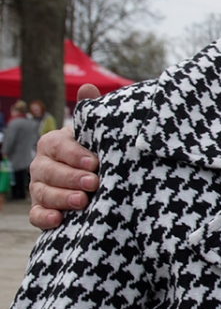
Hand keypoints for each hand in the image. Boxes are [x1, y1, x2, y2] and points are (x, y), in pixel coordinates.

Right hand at [29, 83, 101, 230]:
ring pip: (43, 193)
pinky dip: (44, 218)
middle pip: (50, 172)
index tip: (96, 162)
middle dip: (71, 178)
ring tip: (83, 201)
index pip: (59, 147)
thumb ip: (90, 114)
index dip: (76, 155)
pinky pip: (36, 215)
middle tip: (93, 183)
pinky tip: (58, 220)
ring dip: (62, 198)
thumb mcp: (95, 134)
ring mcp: (39, 187)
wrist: (94, 177)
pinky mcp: (41, 209)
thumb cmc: (95, 151)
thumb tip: (88, 88)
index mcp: (53, 143)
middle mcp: (42, 165)